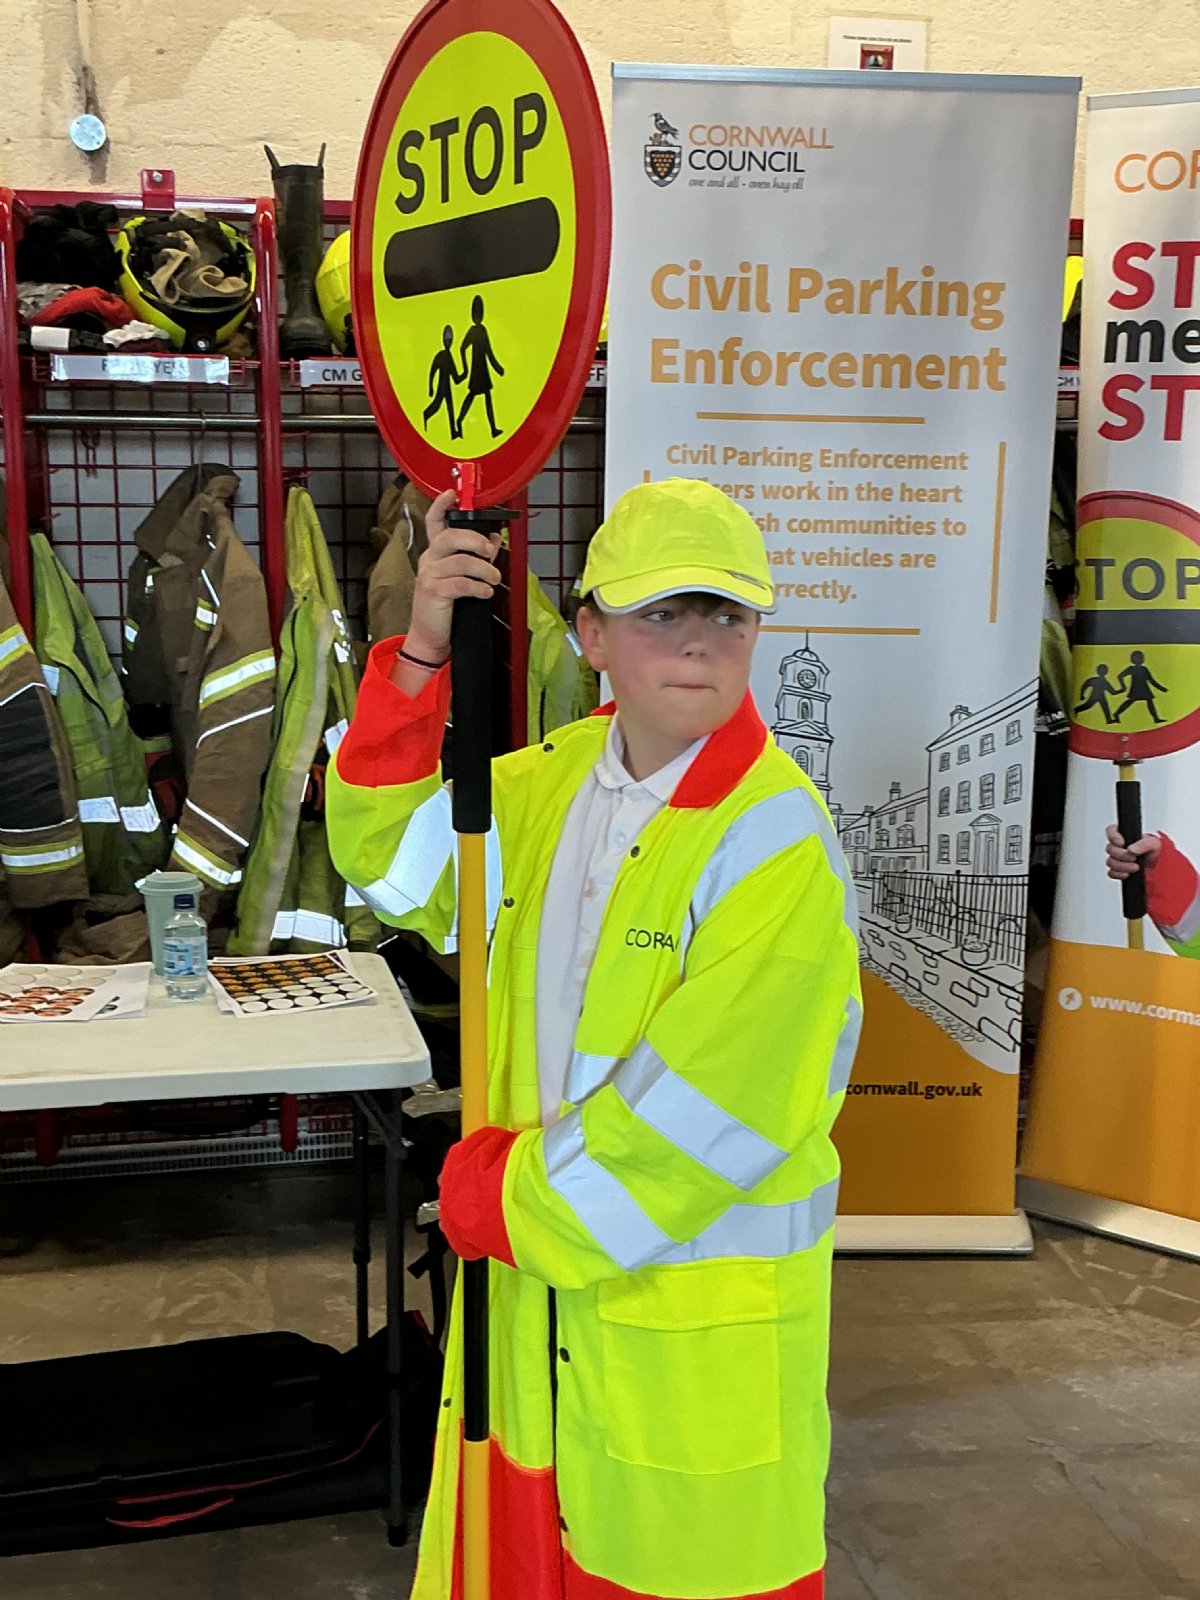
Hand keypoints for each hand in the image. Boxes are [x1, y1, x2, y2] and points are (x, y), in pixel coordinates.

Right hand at [405, 488, 502, 660]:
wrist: (430, 636)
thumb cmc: (447, 605)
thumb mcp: (463, 578)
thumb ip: (478, 557)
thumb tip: (495, 539)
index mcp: (436, 552)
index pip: (434, 522)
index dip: (441, 505)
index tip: (452, 493)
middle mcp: (430, 559)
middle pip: (450, 537)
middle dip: (474, 540)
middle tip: (489, 550)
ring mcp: (429, 575)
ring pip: (460, 561)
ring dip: (484, 569)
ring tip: (494, 578)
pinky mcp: (433, 592)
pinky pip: (460, 584)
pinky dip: (478, 587)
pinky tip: (486, 592)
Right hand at [1105, 825, 1161, 880]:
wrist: (1161, 868)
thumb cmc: (1158, 853)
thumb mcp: (1155, 844)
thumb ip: (1144, 844)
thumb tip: (1131, 849)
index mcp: (1127, 836)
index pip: (1111, 831)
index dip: (1113, 836)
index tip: (1122, 843)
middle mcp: (1121, 847)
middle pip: (1109, 848)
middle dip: (1121, 855)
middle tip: (1133, 858)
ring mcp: (1119, 859)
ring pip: (1110, 862)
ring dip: (1122, 866)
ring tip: (1135, 867)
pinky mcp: (1119, 871)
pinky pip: (1111, 873)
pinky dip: (1119, 874)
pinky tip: (1128, 874)